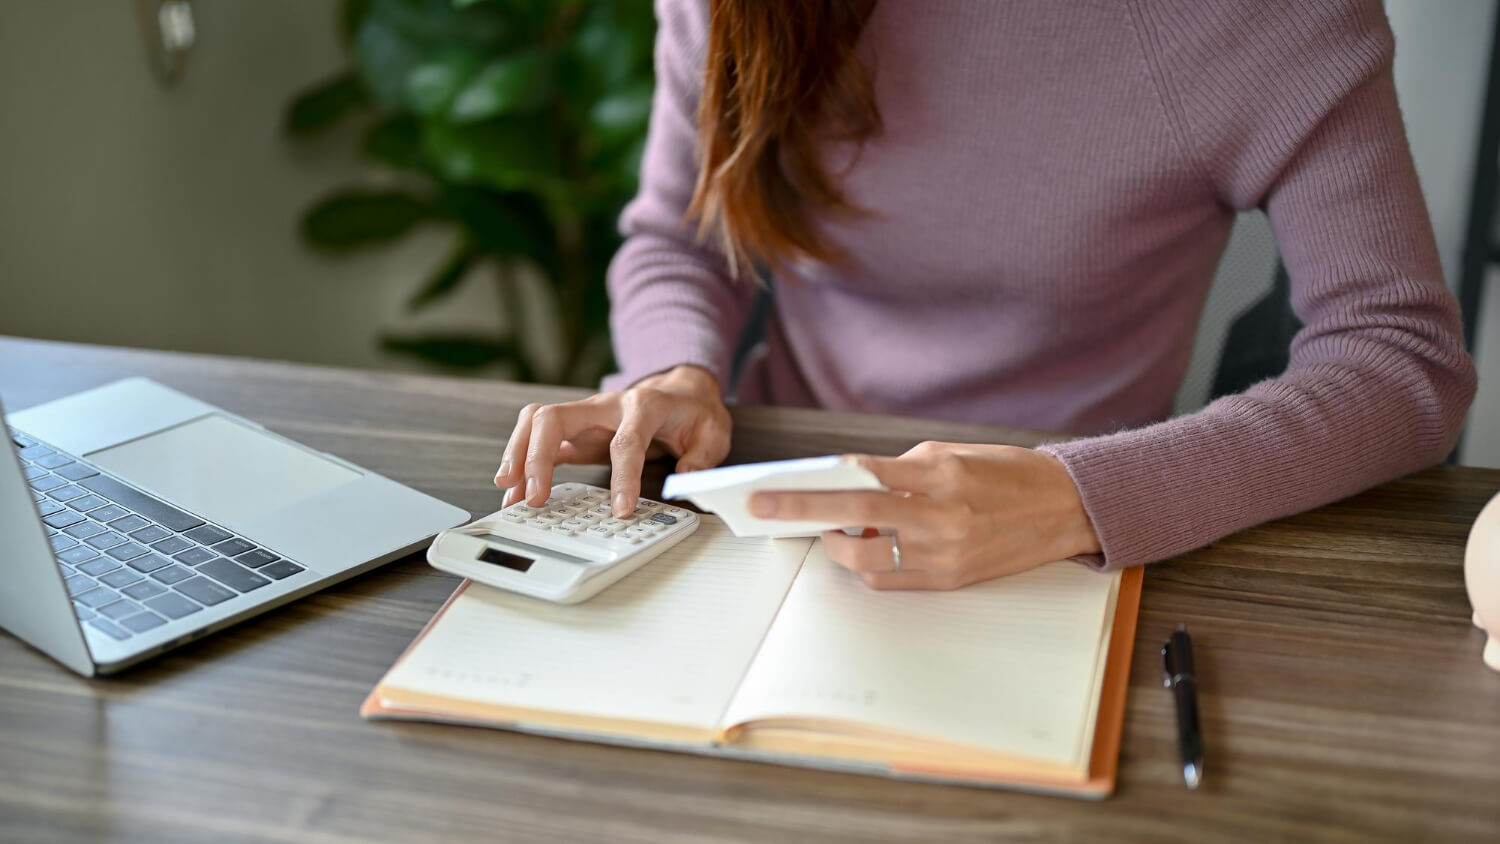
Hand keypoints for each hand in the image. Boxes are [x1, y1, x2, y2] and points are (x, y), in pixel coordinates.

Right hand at [494, 365, 731, 516]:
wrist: (681, 390)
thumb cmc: (693, 411)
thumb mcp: (713, 431)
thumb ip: (702, 456)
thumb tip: (684, 479)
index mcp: (645, 405)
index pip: (626, 440)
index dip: (623, 476)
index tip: (620, 510)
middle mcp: (607, 405)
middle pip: (556, 418)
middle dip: (538, 457)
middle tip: (535, 498)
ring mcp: (586, 416)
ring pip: (536, 421)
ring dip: (518, 454)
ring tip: (510, 492)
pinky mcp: (576, 429)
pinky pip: (538, 437)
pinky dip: (521, 460)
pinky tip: (514, 489)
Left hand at [748, 441, 1100, 589]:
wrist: (1066, 508)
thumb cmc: (1008, 474)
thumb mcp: (953, 454)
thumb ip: (900, 470)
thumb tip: (849, 484)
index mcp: (941, 475)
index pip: (864, 477)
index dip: (815, 484)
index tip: (776, 486)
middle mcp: (942, 515)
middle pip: (856, 517)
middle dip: (803, 512)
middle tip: (764, 508)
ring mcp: (946, 553)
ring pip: (868, 560)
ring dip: (838, 547)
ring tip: (828, 531)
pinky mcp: (952, 580)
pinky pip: (891, 580)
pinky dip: (869, 567)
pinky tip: (864, 548)